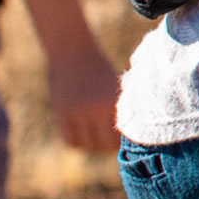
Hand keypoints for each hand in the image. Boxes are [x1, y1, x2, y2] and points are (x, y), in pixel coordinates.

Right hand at [42, 39, 121, 154]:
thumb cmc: (103, 72)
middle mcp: (94, 109)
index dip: (123, 141)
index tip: (124, 138)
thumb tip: (136, 135)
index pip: (121, 137)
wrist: (74, 53)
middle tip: (110, 140)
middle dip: (109, 146)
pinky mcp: (61, 114)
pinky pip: (72, 141)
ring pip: (88, 145)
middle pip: (104, 145)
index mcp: (113, 102)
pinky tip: (84, 132)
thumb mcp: (118, 88)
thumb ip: (125, 109)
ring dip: (93, 145)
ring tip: (97, 135)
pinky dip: (78, 142)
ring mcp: (76, 113)